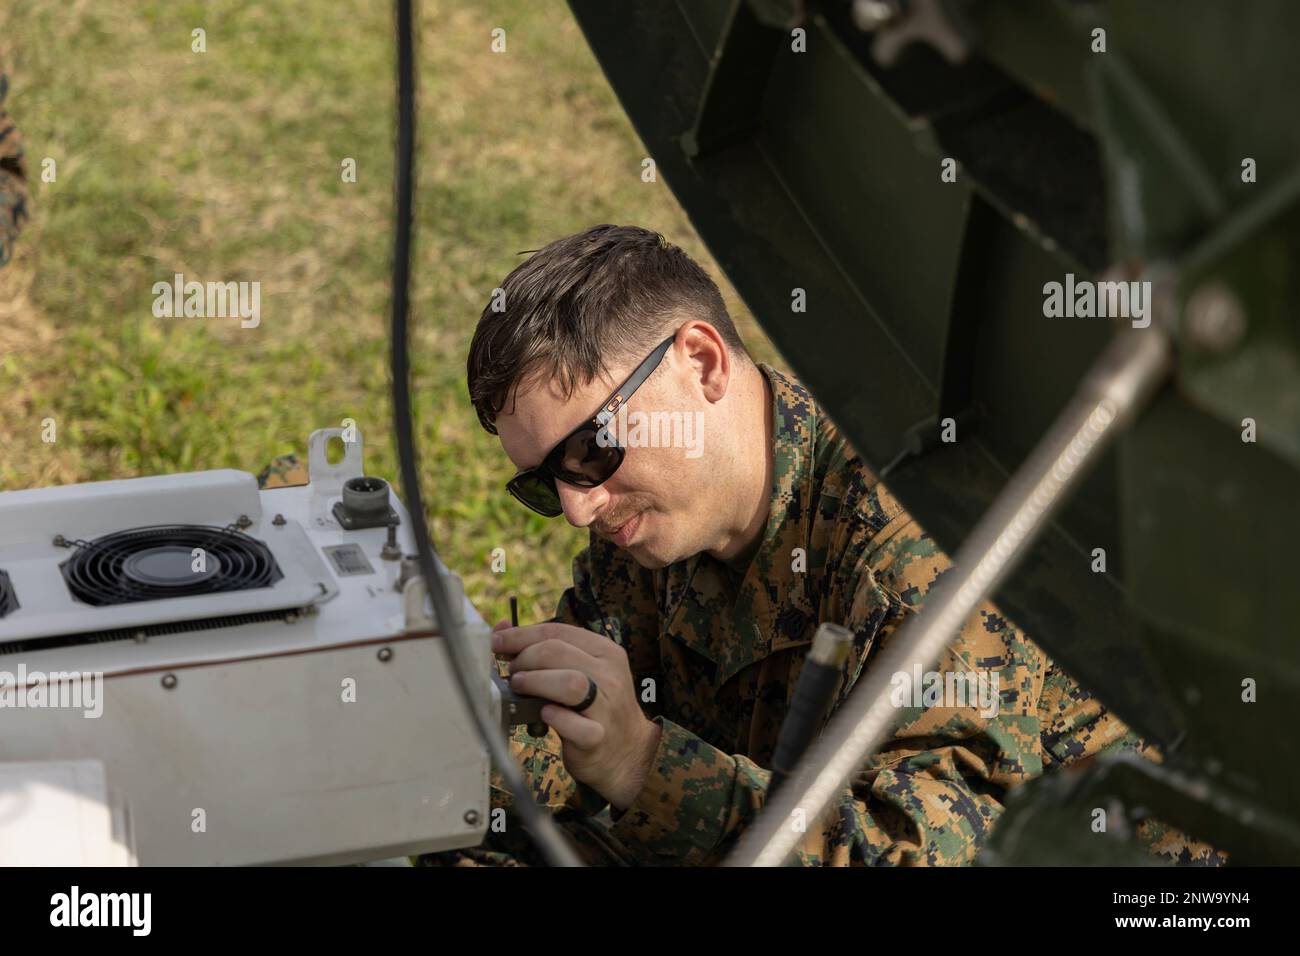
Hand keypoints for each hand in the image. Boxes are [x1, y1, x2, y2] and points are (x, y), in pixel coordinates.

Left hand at [491, 620, 660, 809]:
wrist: (627, 752)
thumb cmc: (593, 708)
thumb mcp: (580, 672)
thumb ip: (546, 650)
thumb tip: (503, 628)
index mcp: (605, 652)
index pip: (558, 631)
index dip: (520, 635)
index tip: (496, 642)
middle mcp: (610, 675)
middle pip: (559, 652)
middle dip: (524, 658)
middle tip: (512, 673)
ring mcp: (607, 707)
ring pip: (570, 682)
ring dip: (535, 681)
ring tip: (520, 688)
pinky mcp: (599, 737)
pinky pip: (576, 725)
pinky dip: (555, 718)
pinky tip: (544, 715)